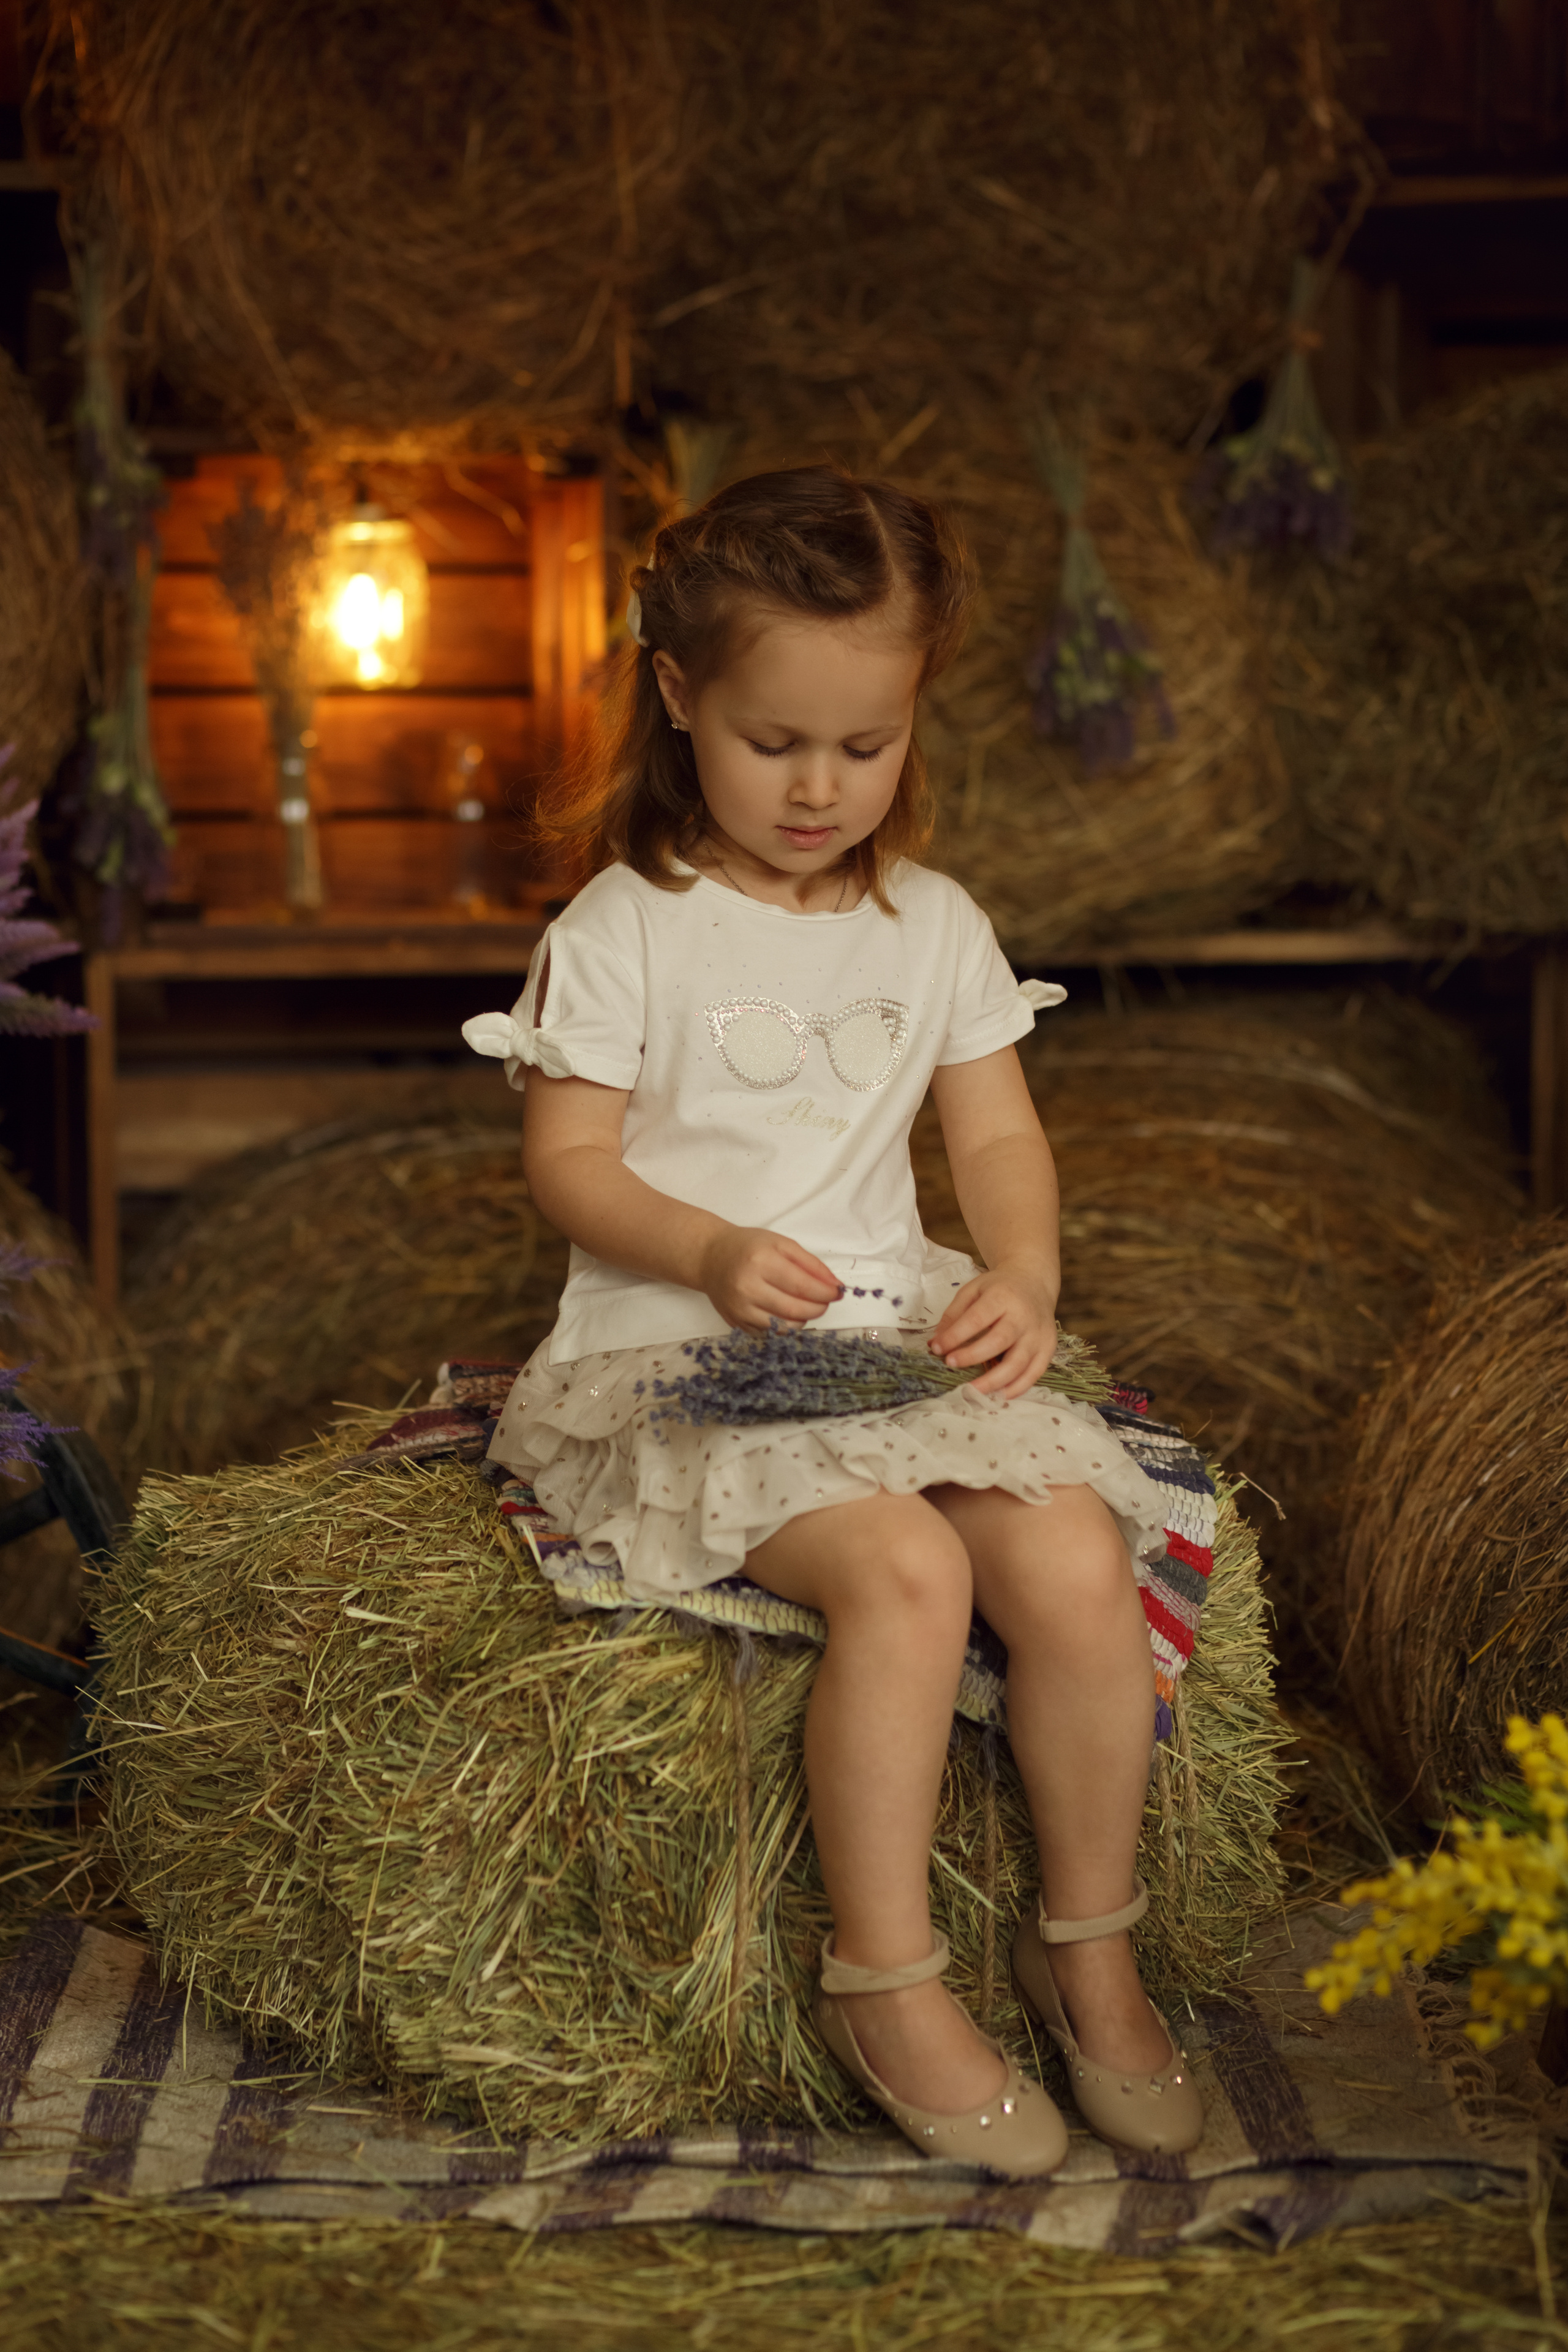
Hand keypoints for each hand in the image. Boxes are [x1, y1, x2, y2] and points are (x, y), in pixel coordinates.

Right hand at [698, 1226, 842, 1330]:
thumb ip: (810, 1263)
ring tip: (807, 1306)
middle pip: (793, 1309)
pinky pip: (769, 1334)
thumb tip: (835, 1285)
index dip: (825, 1293)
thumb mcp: (781, 1244)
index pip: (801, 1286)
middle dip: (818, 1308)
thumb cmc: (748, 1247)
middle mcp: (746, 1287)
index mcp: (759, 1262)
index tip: (837, 1293)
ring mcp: (739, 1309)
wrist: (710, 1258)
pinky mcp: (736, 1323)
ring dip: (804, 1319)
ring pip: (783, 1327)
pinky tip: (787, 1313)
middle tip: (825, 1301)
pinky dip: (785, 1327)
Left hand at [928, 1264, 1058, 1399]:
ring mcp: (1038, 1334)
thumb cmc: (1000, 1289)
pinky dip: (1018, 1387)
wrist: (1034, 1283)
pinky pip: (1035, 1373)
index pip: (977, 1319)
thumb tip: (936, 1343)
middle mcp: (1023, 1316)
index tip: (937, 1348)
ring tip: (972, 1390)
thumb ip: (954, 1315)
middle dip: (973, 1356)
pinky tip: (999, 1394)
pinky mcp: (1048, 1348)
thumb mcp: (973, 1290)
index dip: (956, 1336)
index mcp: (1002, 1297)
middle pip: (999, 1341)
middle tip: (951, 1365)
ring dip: (994, 1380)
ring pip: (1018, 1363)